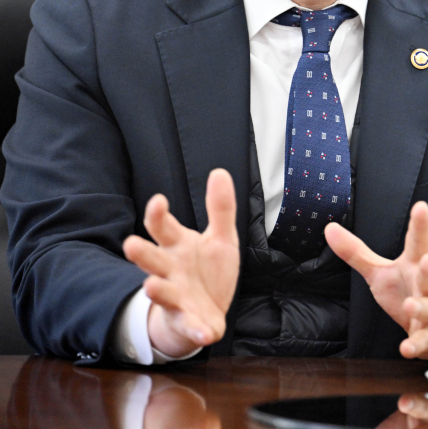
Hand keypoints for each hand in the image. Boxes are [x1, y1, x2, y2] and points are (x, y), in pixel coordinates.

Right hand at [123, 168, 239, 357]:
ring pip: (161, 291)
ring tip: (150, 286)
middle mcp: (170, 269)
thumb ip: (220, 208)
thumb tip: (219, 172)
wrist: (207, 312)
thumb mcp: (221, 237)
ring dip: (156, 289)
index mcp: (178, 246)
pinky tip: (204, 331)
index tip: (158, 201)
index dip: (157, 214)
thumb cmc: (208, 271)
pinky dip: (195, 329)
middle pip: (151, 258)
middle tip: (130, 244)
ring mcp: (176, 296)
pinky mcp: (187, 320)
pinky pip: (190, 325)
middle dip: (141, 252)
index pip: (162, 227)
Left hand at [324, 201, 427, 358]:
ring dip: (421, 308)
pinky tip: (407, 347)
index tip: (421, 207)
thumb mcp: (381, 271)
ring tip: (410, 307)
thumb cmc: (409, 290)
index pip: (418, 241)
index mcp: (416, 264)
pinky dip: (416, 345)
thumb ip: (356, 253)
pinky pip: (426, 341)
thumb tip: (329, 228)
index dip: (420, 224)